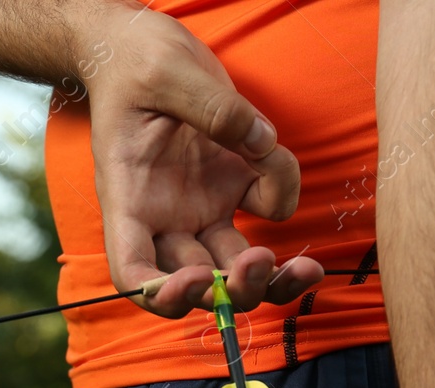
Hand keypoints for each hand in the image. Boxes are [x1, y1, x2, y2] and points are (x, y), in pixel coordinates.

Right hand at [70, 3, 322, 317]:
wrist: (142, 46)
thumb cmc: (135, 61)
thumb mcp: (165, 72)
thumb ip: (212, 106)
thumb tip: (260, 141)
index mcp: (129, 201)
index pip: (132, 273)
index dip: (162, 294)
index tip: (198, 279)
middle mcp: (163, 217)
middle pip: (195, 285)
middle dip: (231, 291)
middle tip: (260, 262)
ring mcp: (200, 207)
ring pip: (235, 269)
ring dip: (270, 279)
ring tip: (305, 269)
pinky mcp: (231, 186)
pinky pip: (268, 208)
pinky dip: (283, 193)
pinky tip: (276, 158)